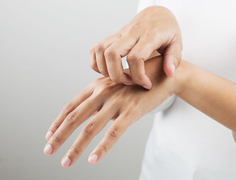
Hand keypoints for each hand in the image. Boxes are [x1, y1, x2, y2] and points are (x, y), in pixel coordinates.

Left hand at [44, 56, 176, 167]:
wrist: (165, 74)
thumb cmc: (141, 81)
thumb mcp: (117, 86)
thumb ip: (103, 100)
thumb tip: (92, 117)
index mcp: (98, 86)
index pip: (71, 106)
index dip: (58, 122)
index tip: (49, 135)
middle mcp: (103, 92)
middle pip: (74, 117)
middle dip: (59, 137)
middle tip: (48, 151)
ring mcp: (116, 102)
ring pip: (90, 128)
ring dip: (75, 147)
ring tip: (66, 162)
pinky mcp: (131, 111)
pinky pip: (113, 133)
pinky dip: (102, 148)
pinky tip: (93, 159)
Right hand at [89, 6, 181, 88]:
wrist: (157, 14)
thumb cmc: (168, 31)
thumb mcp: (177, 43)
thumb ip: (173, 59)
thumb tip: (169, 73)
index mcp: (149, 35)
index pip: (136, 57)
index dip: (138, 76)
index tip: (147, 84)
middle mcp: (132, 32)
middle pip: (113, 54)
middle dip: (117, 75)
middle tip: (129, 83)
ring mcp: (120, 33)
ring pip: (101, 50)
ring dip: (105, 70)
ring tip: (120, 78)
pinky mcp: (113, 36)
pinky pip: (96, 48)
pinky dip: (96, 62)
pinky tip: (108, 71)